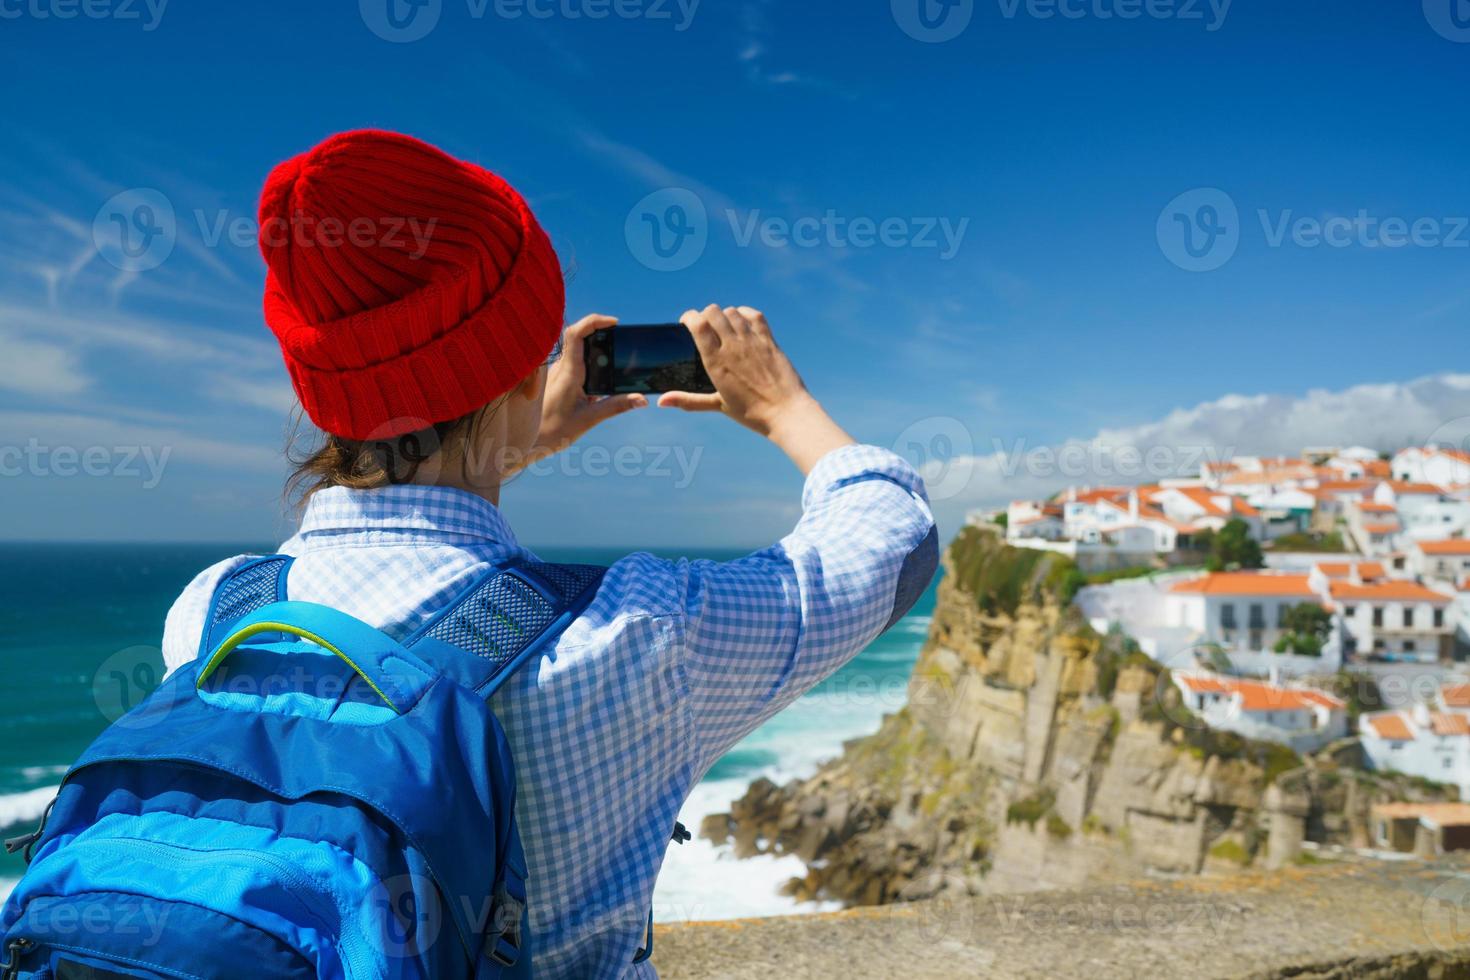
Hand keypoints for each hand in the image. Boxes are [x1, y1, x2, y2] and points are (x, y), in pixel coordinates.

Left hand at [520, 314, 645, 467]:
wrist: (528, 443)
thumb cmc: (555, 432)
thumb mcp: (590, 419)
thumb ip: (617, 406)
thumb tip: (642, 399)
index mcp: (568, 372)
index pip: (577, 333)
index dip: (595, 321)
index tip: (614, 323)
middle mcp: (560, 368)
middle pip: (579, 336)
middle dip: (601, 334)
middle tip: (620, 342)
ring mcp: (557, 372)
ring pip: (577, 350)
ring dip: (595, 351)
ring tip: (613, 365)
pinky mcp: (557, 380)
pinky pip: (574, 363)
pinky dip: (589, 365)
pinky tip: (598, 384)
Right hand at [659, 305, 852, 473]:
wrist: (786, 413)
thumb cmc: (751, 413)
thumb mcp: (717, 405)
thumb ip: (688, 400)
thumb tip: (660, 402)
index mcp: (716, 361)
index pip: (698, 323)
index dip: (689, 317)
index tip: (686, 323)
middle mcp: (733, 346)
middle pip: (713, 311)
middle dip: (705, 314)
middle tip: (706, 326)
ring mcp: (752, 341)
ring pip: (732, 311)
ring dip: (724, 315)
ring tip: (724, 326)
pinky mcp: (769, 340)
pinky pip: (754, 315)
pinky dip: (745, 313)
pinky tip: (742, 322)